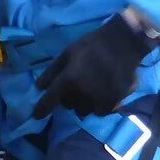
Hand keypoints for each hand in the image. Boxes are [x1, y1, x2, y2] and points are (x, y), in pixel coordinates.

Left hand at [33, 13, 157, 117]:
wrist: (124, 44)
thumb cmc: (93, 45)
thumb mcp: (68, 53)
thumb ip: (52, 72)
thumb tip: (39, 87)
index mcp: (69, 80)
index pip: (50, 101)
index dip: (41, 109)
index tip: (36, 115)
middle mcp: (82, 93)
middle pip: (68, 105)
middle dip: (68, 98)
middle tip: (75, 85)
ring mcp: (98, 99)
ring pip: (83, 110)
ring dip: (82, 103)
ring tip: (89, 89)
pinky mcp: (114, 103)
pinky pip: (99, 112)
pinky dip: (97, 106)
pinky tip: (101, 94)